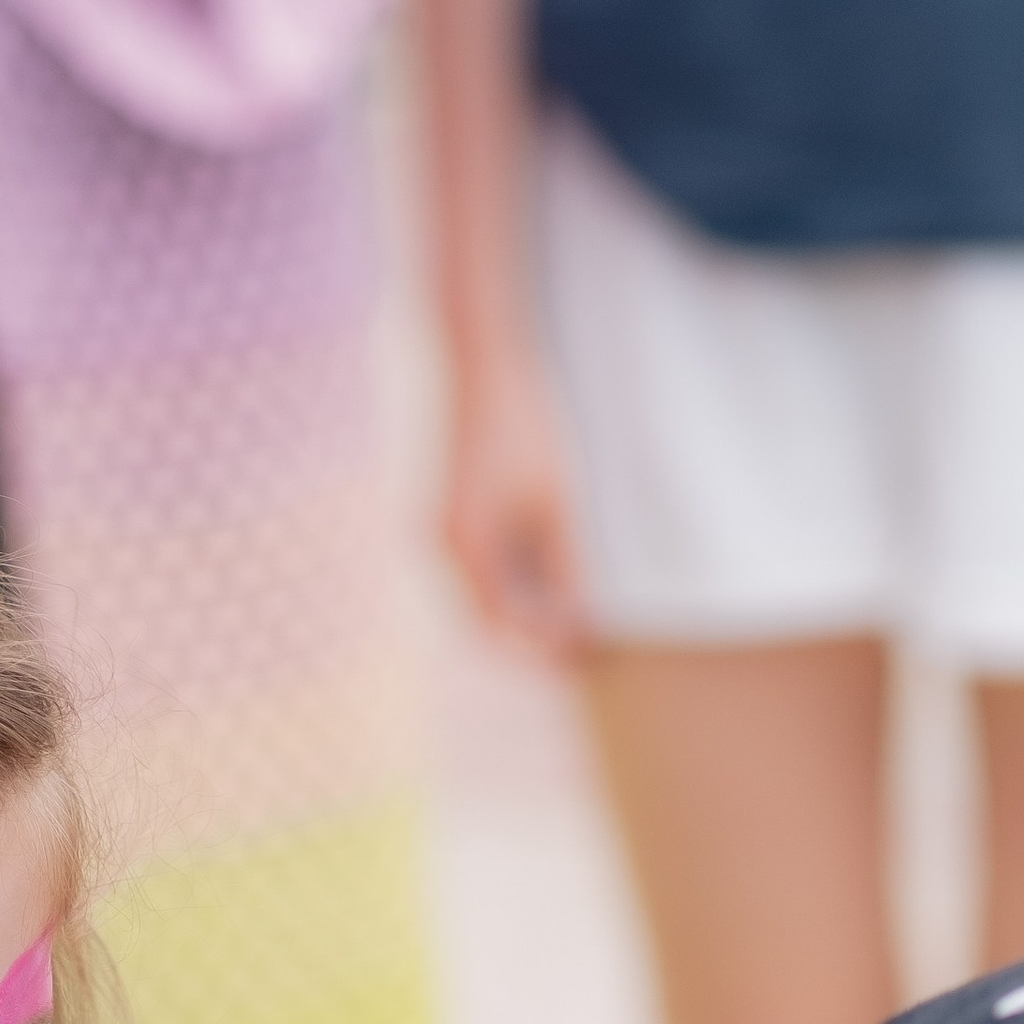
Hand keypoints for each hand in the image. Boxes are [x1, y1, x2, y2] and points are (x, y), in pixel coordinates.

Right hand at [443, 348, 586, 658]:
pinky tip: (551, 581)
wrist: (485, 366)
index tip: (579, 656)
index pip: (500, 621)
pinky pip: (482, 567)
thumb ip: (564, 565)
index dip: (540, 645)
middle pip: (486, 615)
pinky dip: (515, 583)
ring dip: (523, 612)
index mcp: (465, 545)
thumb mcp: (556, 501)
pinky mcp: (453, 516)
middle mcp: (444, 545)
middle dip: (529, 637)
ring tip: (571, 618)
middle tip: (577, 651)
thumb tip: (579, 619)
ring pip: (484, 594)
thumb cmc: (524, 425)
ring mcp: (444, 531)